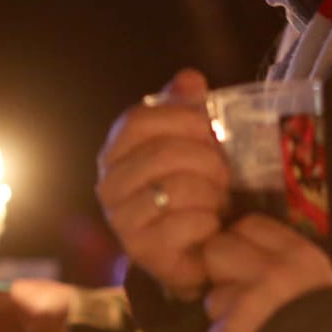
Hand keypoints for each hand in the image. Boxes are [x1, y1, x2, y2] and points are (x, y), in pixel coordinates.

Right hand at [95, 69, 227, 299]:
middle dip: (206, 161)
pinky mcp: (141, 249)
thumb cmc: (191, 192)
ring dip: (211, 193)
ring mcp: (120, 218)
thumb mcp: (191, 144)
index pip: (139, 119)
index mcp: (116, 151)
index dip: (181, 119)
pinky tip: (209, 227)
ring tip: (216, 202)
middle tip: (222, 174)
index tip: (208, 130)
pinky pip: (185, 222)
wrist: (192, 253)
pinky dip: (208, 222)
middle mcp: (108, 183)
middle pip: (163, 153)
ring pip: (177, 188)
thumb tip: (190, 78)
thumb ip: (187, 110)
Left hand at [201, 215, 331, 331]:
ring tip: (251, 329)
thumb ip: (291, 264)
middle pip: (217, 250)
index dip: (240, 240)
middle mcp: (271, 273)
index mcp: (298, 255)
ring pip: (213, 298)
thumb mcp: (325, 282)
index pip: (248, 224)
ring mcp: (248, 305)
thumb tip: (255, 251)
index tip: (244, 256)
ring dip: (226, 314)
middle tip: (238, 290)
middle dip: (221, 271)